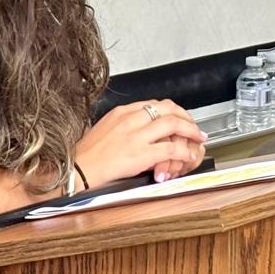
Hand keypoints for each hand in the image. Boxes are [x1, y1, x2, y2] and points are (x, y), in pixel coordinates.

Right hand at [74, 99, 207, 186]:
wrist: (76, 169)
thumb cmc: (86, 155)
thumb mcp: (103, 129)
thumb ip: (123, 126)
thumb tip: (137, 129)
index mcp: (121, 112)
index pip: (154, 103)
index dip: (172, 110)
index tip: (178, 116)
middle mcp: (131, 119)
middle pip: (168, 109)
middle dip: (186, 116)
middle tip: (193, 126)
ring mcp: (137, 136)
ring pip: (174, 124)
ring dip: (190, 131)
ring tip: (198, 138)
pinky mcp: (141, 154)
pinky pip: (171, 149)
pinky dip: (184, 152)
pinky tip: (188, 156)